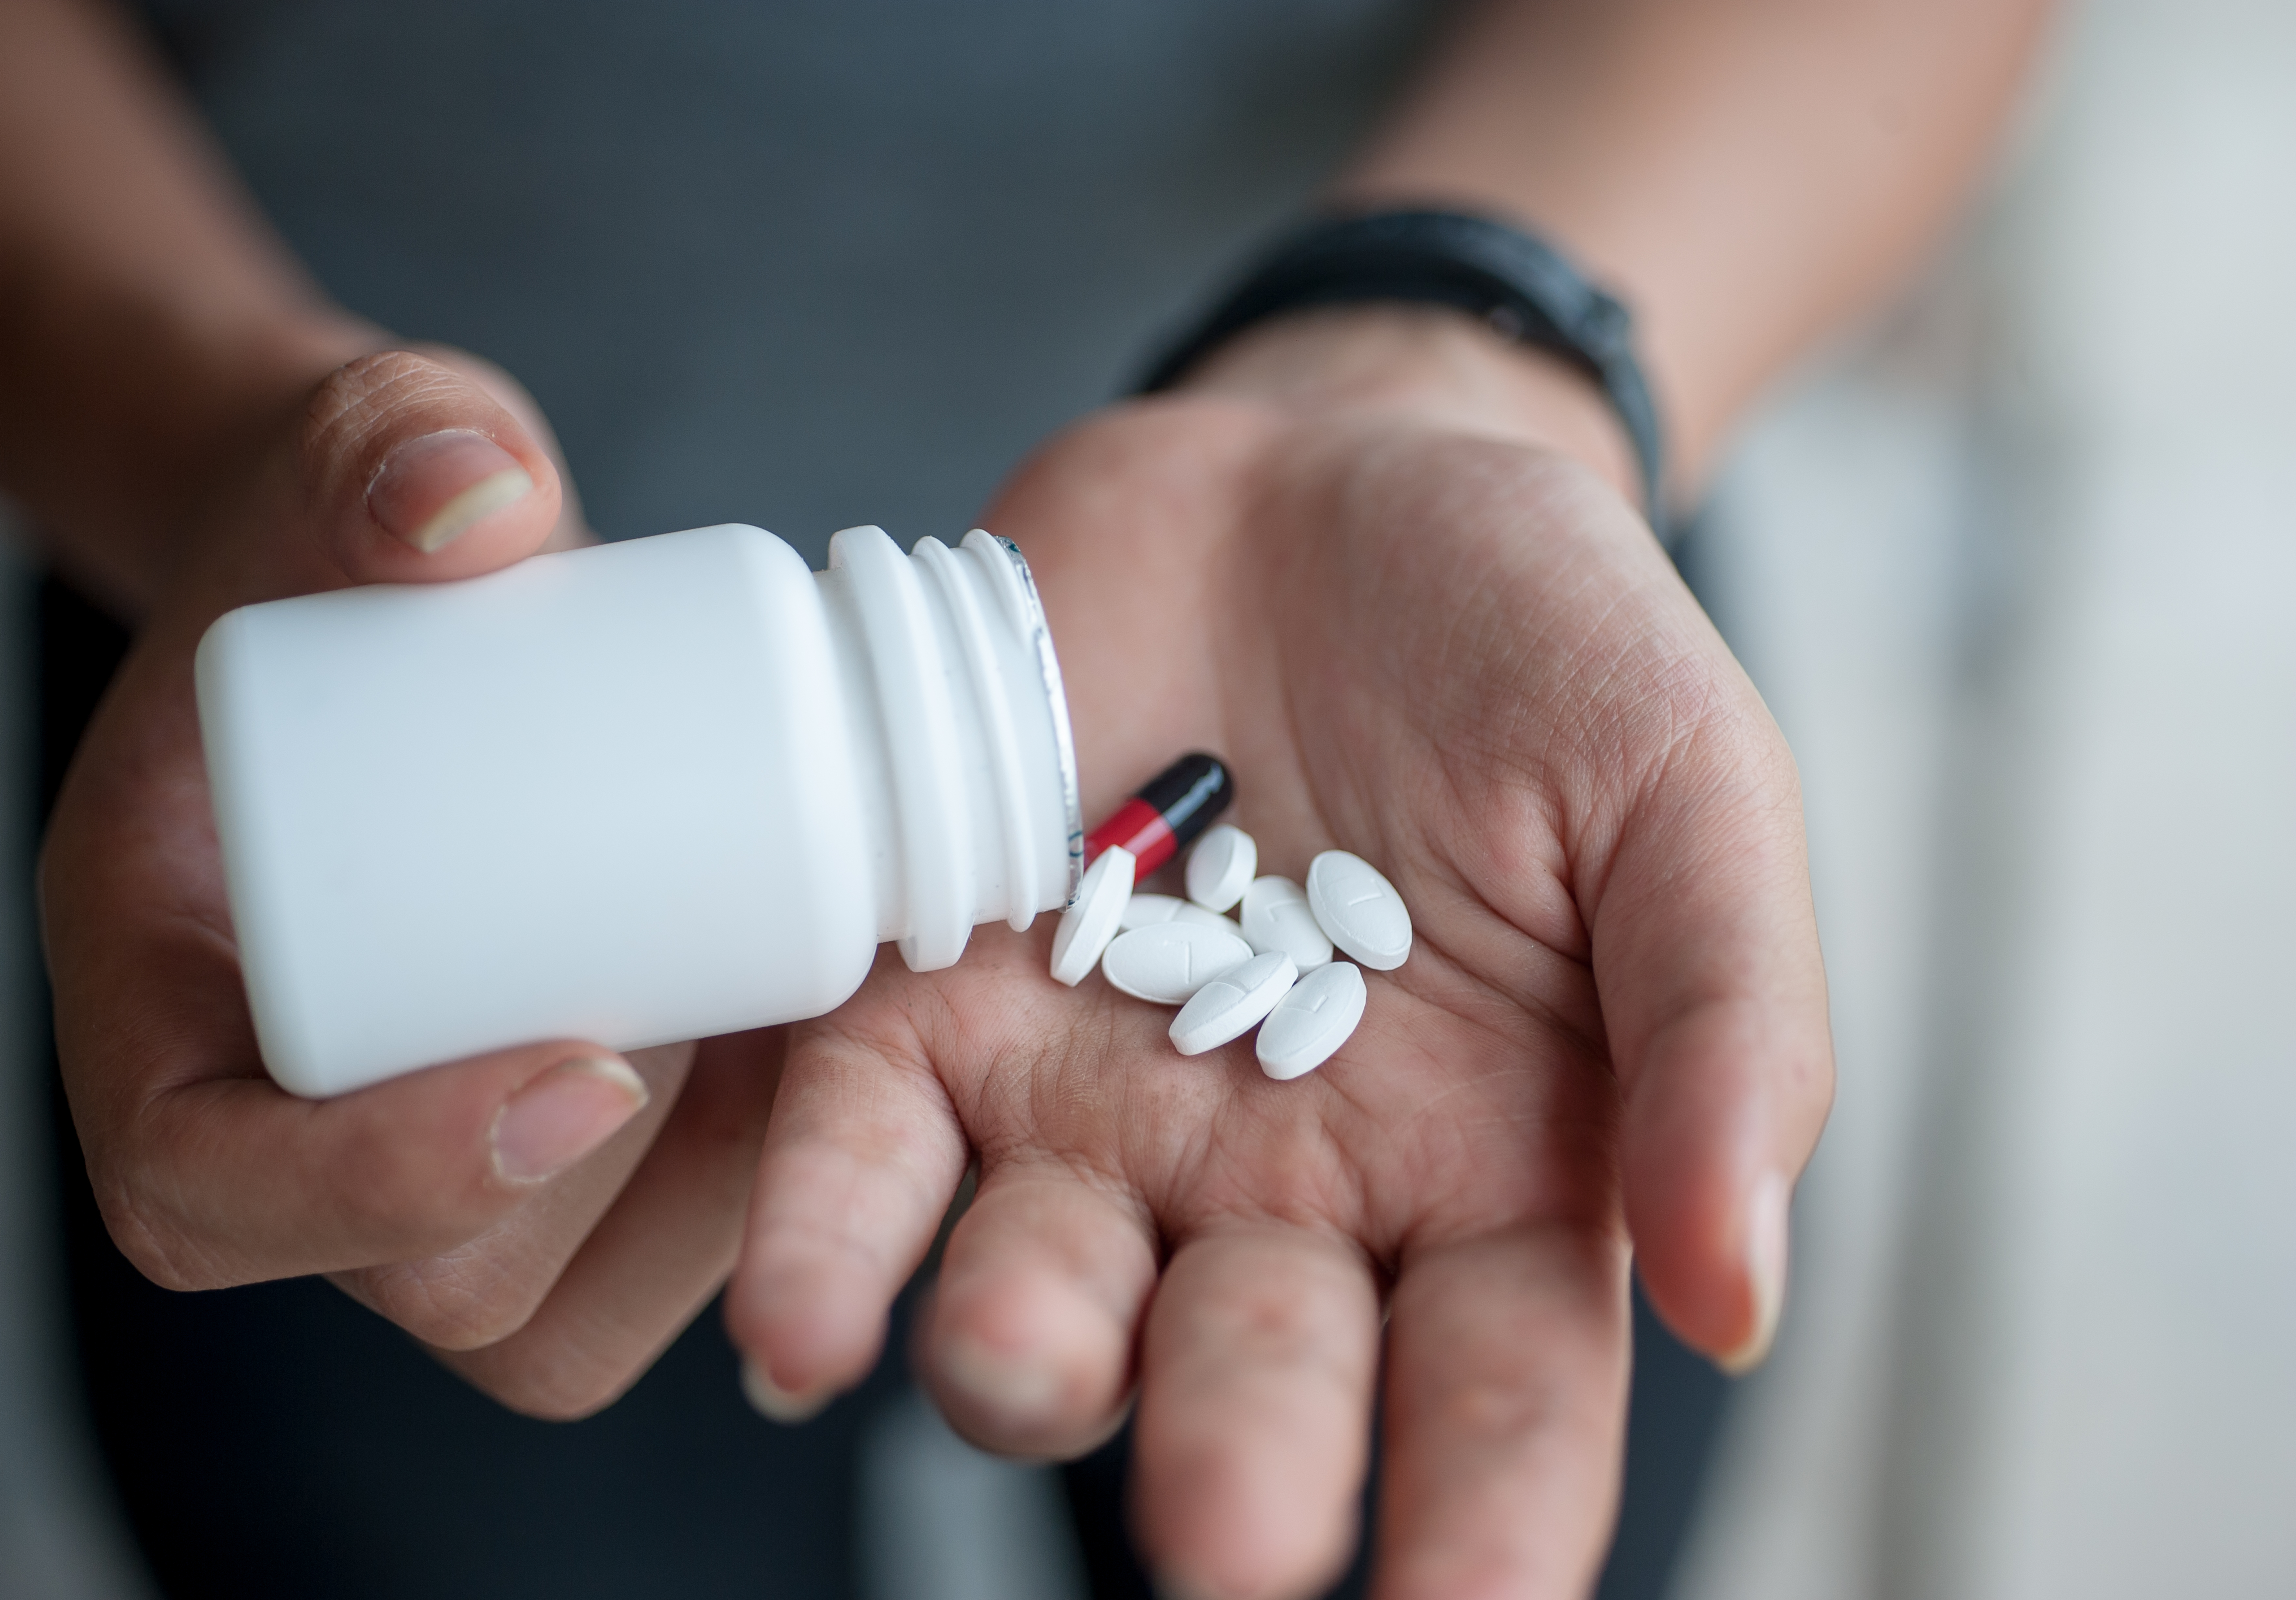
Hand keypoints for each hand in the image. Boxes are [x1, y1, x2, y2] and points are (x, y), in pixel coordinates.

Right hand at [42, 346, 778, 1415]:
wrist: (415, 594)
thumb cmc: (345, 544)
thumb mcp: (350, 469)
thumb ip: (384, 446)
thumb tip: (474, 492)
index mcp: (160, 1005)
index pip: (212, 1187)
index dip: (384, 1185)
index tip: (588, 1070)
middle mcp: (282, 1118)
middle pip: (434, 1275)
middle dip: (615, 1183)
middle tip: (759, 1017)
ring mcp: (427, 1158)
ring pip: (566, 1295)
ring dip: (713, 1193)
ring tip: (810, 1018)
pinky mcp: (552, 1155)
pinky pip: (643, 1257)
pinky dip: (753, 1180)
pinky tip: (837, 1044)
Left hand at [725, 309, 1832, 1597]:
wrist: (1341, 476)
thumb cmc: (1545, 644)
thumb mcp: (1689, 792)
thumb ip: (1730, 1031)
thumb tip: (1740, 1294)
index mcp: (1490, 1173)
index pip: (1503, 1406)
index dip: (1493, 1530)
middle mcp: (1280, 1187)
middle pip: (1254, 1382)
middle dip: (1236, 1461)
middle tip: (1224, 1537)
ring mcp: (1092, 1105)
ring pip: (1042, 1298)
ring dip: (1020, 1357)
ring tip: (1014, 1361)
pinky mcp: (938, 997)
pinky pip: (864, 1155)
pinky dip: (826, 1240)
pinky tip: (798, 1325)